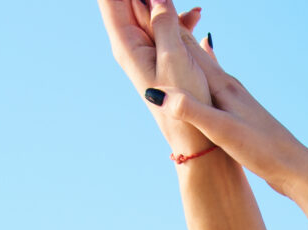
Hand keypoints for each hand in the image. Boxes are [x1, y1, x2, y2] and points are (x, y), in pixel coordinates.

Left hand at [94, 0, 211, 155]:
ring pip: (147, 9)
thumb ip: (163, 22)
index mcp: (126, 44)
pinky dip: (178, 17)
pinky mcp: (161, 53)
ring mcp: (145, 48)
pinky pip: (164, 25)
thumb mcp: (174, 58)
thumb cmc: (184, 104)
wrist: (196, 137)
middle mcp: (130, 44)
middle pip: (126, 3)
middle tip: (165, 2)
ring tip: (190, 10)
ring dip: (163, 4)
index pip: (110, 1)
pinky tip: (196, 16)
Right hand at [138, 25, 307, 193]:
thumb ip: (190, 110)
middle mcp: (229, 85)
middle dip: (174, 35)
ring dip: (187, 50)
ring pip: (205, 66)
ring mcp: (236, 97)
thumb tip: (156, 92)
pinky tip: (211, 62)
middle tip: (153, 13)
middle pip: (196, 53)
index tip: (147, 12)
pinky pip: (215, 83)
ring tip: (175, 32)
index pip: (187, 51)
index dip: (166, 32)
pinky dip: (206, 69)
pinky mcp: (241, 111)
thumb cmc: (262, 149)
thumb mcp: (222, 131)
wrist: (295, 167)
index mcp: (222, 86)